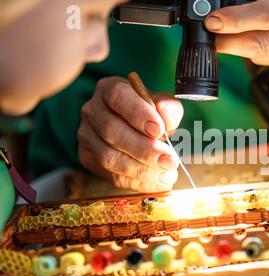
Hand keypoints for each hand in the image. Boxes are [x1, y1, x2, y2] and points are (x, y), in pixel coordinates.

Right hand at [78, 77, 183, 192]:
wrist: (137, 132)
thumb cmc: (151, 115)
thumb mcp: (163, 106)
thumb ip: (169, 107)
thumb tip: (165, 111)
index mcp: (109, 89)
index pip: (117, 96)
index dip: (138, 113)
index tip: (159, 130)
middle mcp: (92, 110)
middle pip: (112, 131)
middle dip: (144, 149)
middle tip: (169, 160)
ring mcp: (86, 136)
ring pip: (109, 157)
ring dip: (141, 170)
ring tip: (167, 174)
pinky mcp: (88, 159)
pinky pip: (111, 175)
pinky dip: (137, 182)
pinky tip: (157, 181)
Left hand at [205, 0, 268, 78]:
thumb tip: (237, 6)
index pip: (268, 15)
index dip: (237, 20)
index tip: (214, 21)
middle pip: (260, 46)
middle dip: (229, 44)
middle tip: (211, 37)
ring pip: (263, 57)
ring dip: (246, 46)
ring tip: (243, 32)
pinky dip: (267, 52)